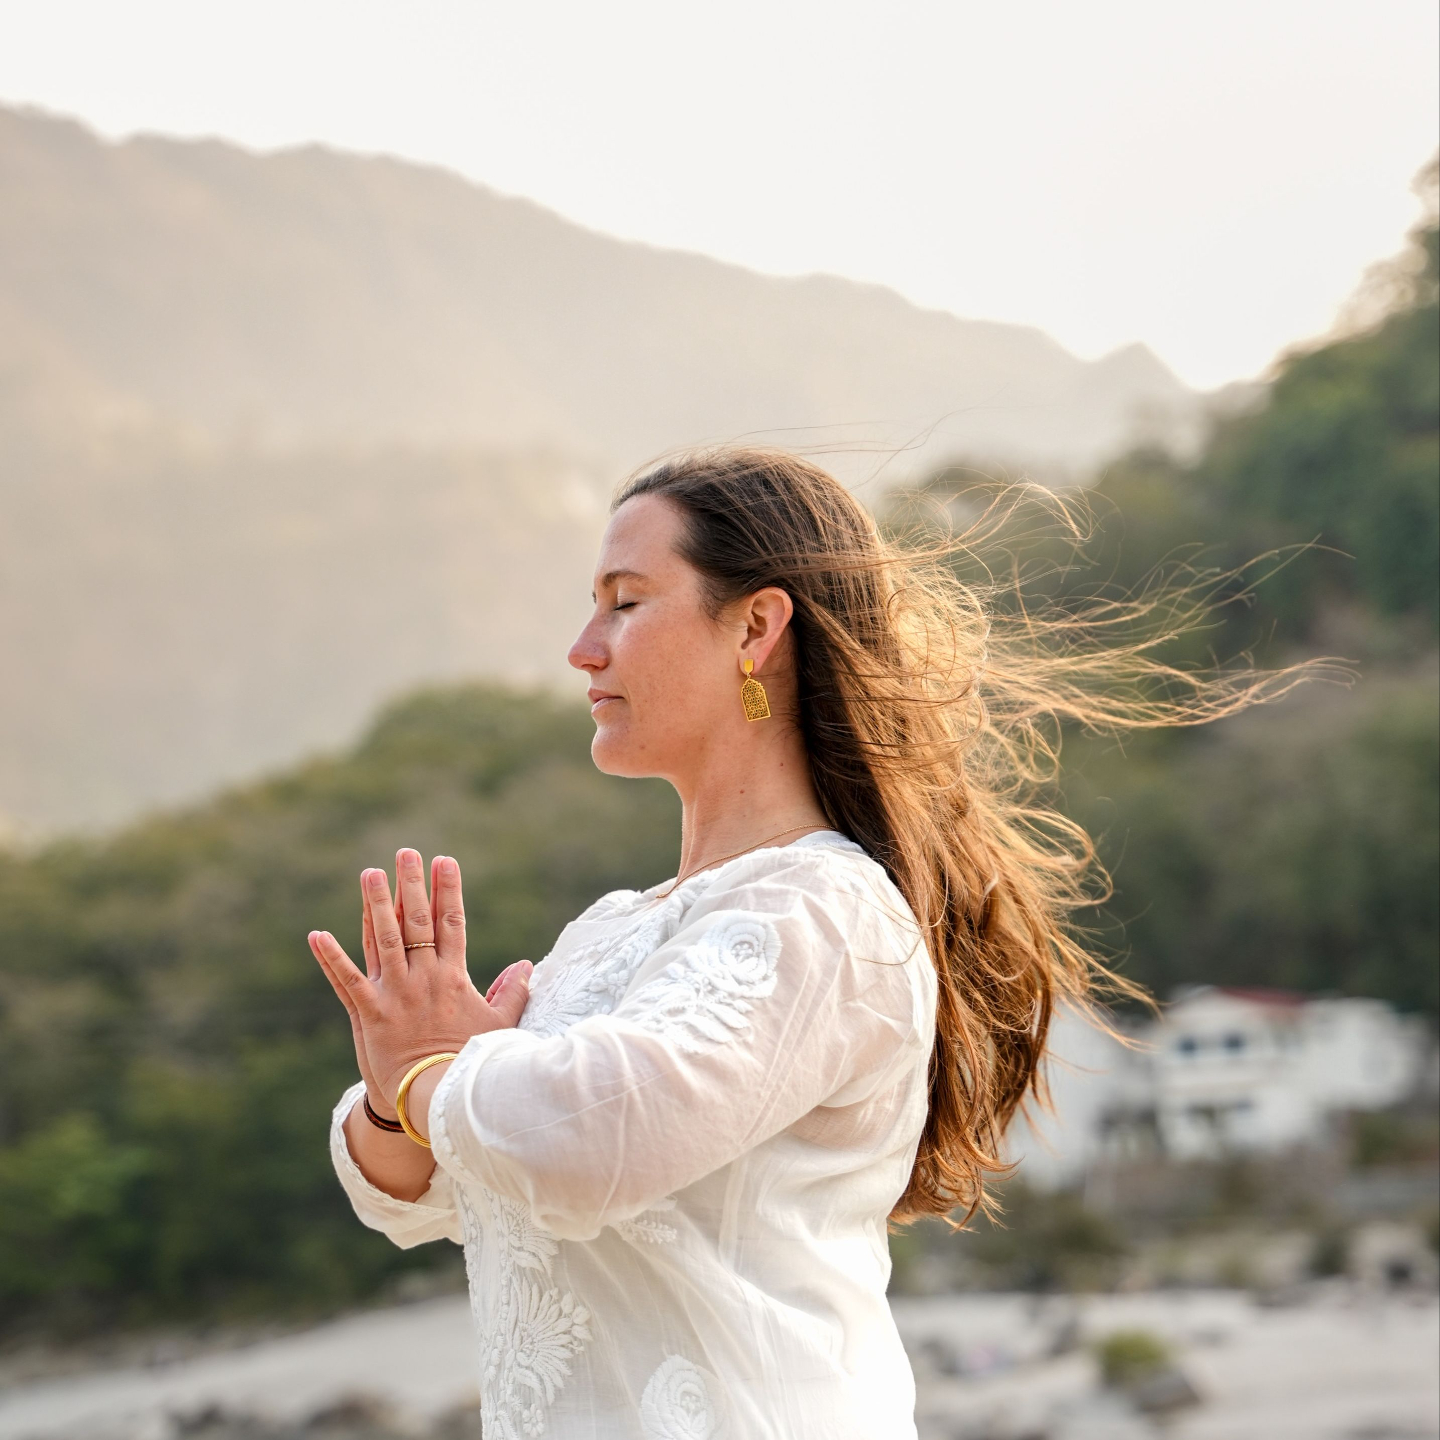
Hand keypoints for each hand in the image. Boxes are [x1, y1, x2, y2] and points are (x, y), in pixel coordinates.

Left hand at [309, 849, 532, 1109]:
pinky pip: (347, 981)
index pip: (452, 924)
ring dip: (375, 905)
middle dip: (412, 884)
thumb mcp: (497, 1026)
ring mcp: (394, 994)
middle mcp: (423, 979)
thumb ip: (512, 993)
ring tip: (369, 873)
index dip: (448, 891)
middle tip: (406, 852)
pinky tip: (316, 935)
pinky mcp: (369, 1014)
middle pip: (416, 922)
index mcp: (453, 978)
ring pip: (383, 940)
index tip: (445, 861)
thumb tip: (527, 965)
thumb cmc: (470, 1064)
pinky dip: (331, 958)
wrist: (437, 1099)